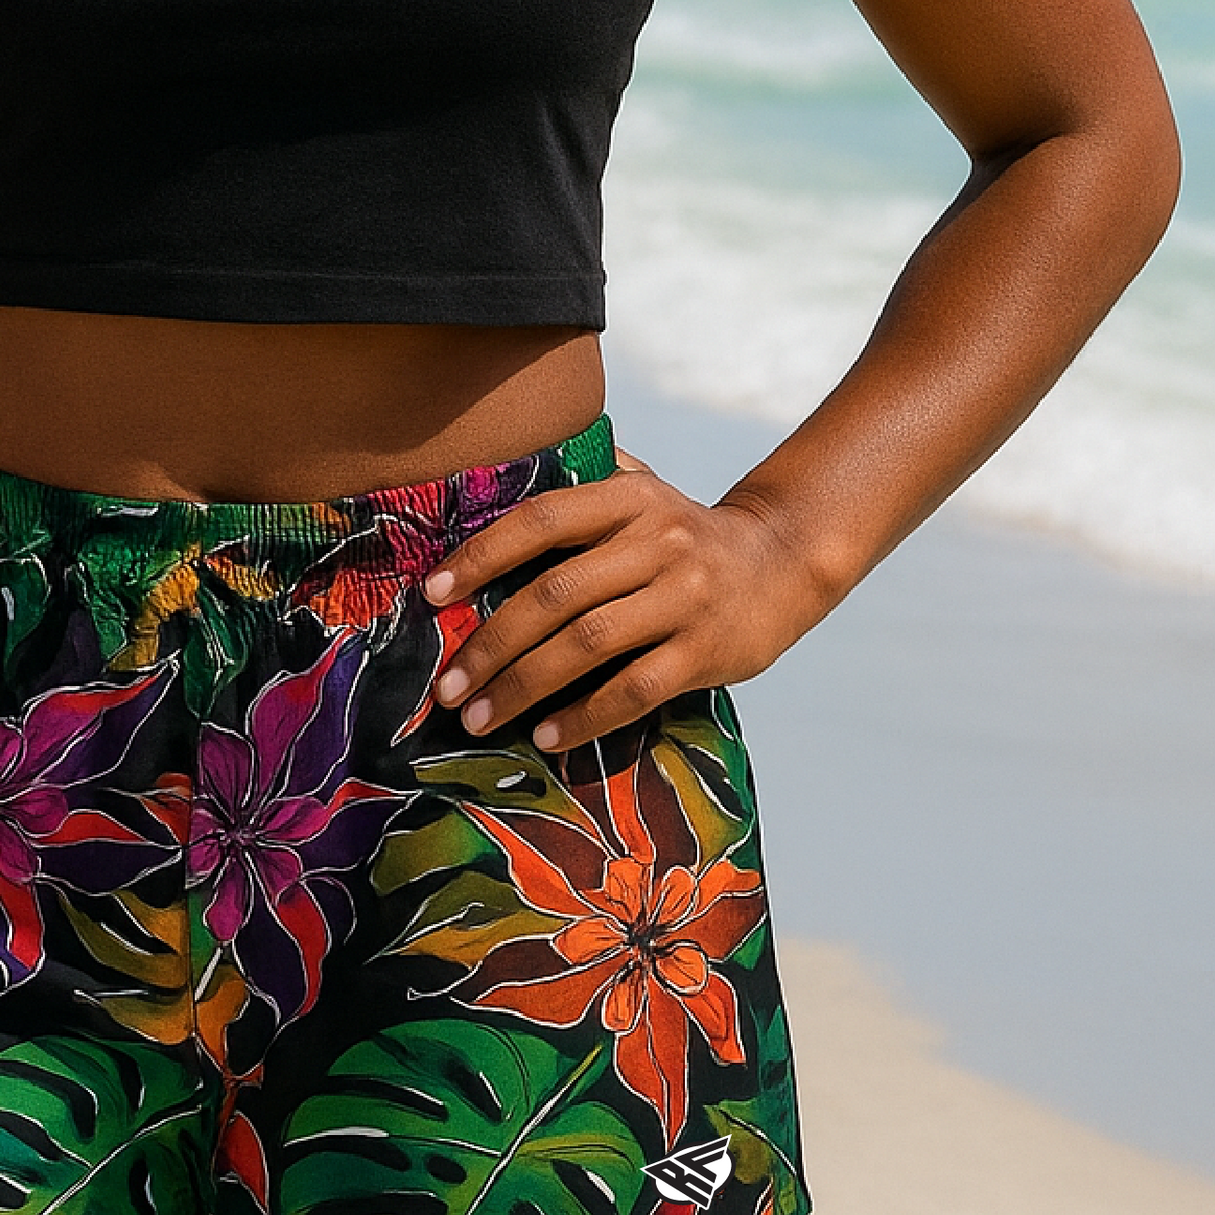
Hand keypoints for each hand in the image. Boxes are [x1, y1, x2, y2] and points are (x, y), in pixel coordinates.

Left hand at [422, 459, 831, 749]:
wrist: (784, 561)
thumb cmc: (687, 534)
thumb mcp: (644, 492)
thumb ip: (580, 485)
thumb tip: (488, 479)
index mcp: (630, 498)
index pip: (541, 519)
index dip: (482, 554)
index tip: (431, 593)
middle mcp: (658, 542)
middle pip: (555, 594)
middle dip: (491, 644)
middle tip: (447, 685)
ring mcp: (685, 598)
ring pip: (588, 645)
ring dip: (523, 687)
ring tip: (479, 717)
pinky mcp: (706, 651)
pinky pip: (634, 689)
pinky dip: (584, 716)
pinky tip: (546, 735)